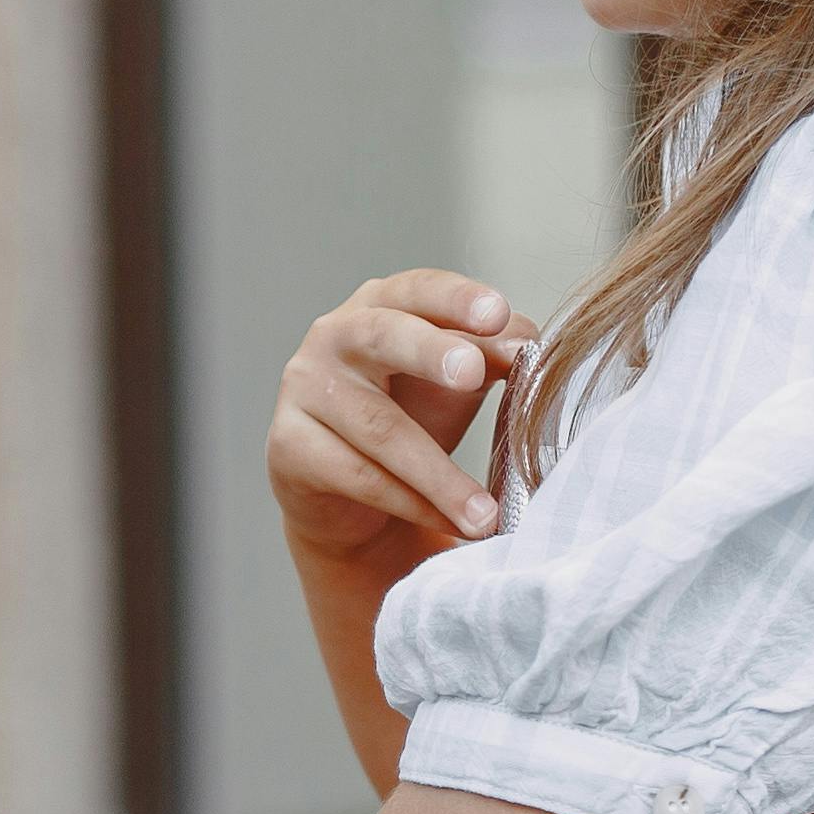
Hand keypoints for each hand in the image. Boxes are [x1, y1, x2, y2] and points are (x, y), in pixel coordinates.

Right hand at [269, 272, 529, 575]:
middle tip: (472, 374)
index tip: (498, 315)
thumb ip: (492, 357)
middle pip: (382, 336)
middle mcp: (332, 336)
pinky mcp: (288, 446)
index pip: (418, 289)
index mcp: (380, 304)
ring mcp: (303, 390)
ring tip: (485, 514)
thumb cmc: (412, 416)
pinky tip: (452, 524)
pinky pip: (358, 476)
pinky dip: (413, 504)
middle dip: (430, 352)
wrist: (352, 496)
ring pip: (379, 428)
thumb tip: (526, 350)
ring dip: (440, 476)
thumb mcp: (458, 383)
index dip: (456, 299)